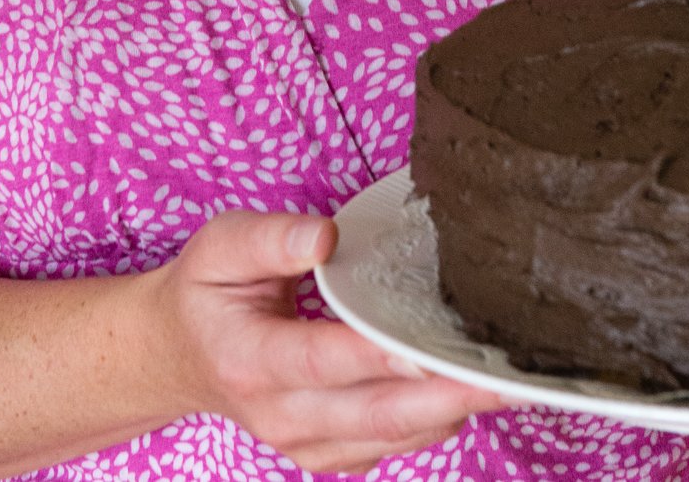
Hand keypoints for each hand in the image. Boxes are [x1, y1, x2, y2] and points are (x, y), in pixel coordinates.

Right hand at [151, 208, 500, 474]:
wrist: (181, 354)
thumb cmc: (207, 291)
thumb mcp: (221, 246)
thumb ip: (272, 239)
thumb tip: (327, 234)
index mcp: (250, 361)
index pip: (322, 361)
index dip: (379, 354)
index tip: (433, 342)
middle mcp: (280, 416)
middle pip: (374, 414)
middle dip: (446, 397)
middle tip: (505, 378)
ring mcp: (306, 444)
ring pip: (391, 438)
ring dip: (452, 413)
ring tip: (507, 382)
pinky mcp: (329, 453)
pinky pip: (391, 446)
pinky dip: (433, 422)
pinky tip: (468, 391)